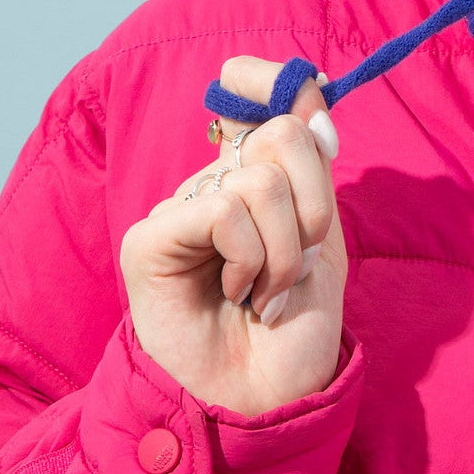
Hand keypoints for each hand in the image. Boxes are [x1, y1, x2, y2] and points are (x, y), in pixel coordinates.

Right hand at [119, 56, 344, 416]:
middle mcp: (217, 180)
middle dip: (314, 207)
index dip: (274, 79)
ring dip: (286, 249)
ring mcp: (182, 206)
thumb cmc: (296, 322)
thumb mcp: (322, 233)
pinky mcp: (150, 237)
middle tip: (299, 263)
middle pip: (283, 134)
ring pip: (261, 177)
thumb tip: (310, 87)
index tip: (311, 102)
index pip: (255, 90)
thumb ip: (315, 163)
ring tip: (269, 291)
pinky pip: (224, 210)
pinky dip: (250, 257)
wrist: (267, 394)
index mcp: (259, 173)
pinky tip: (236, 294)